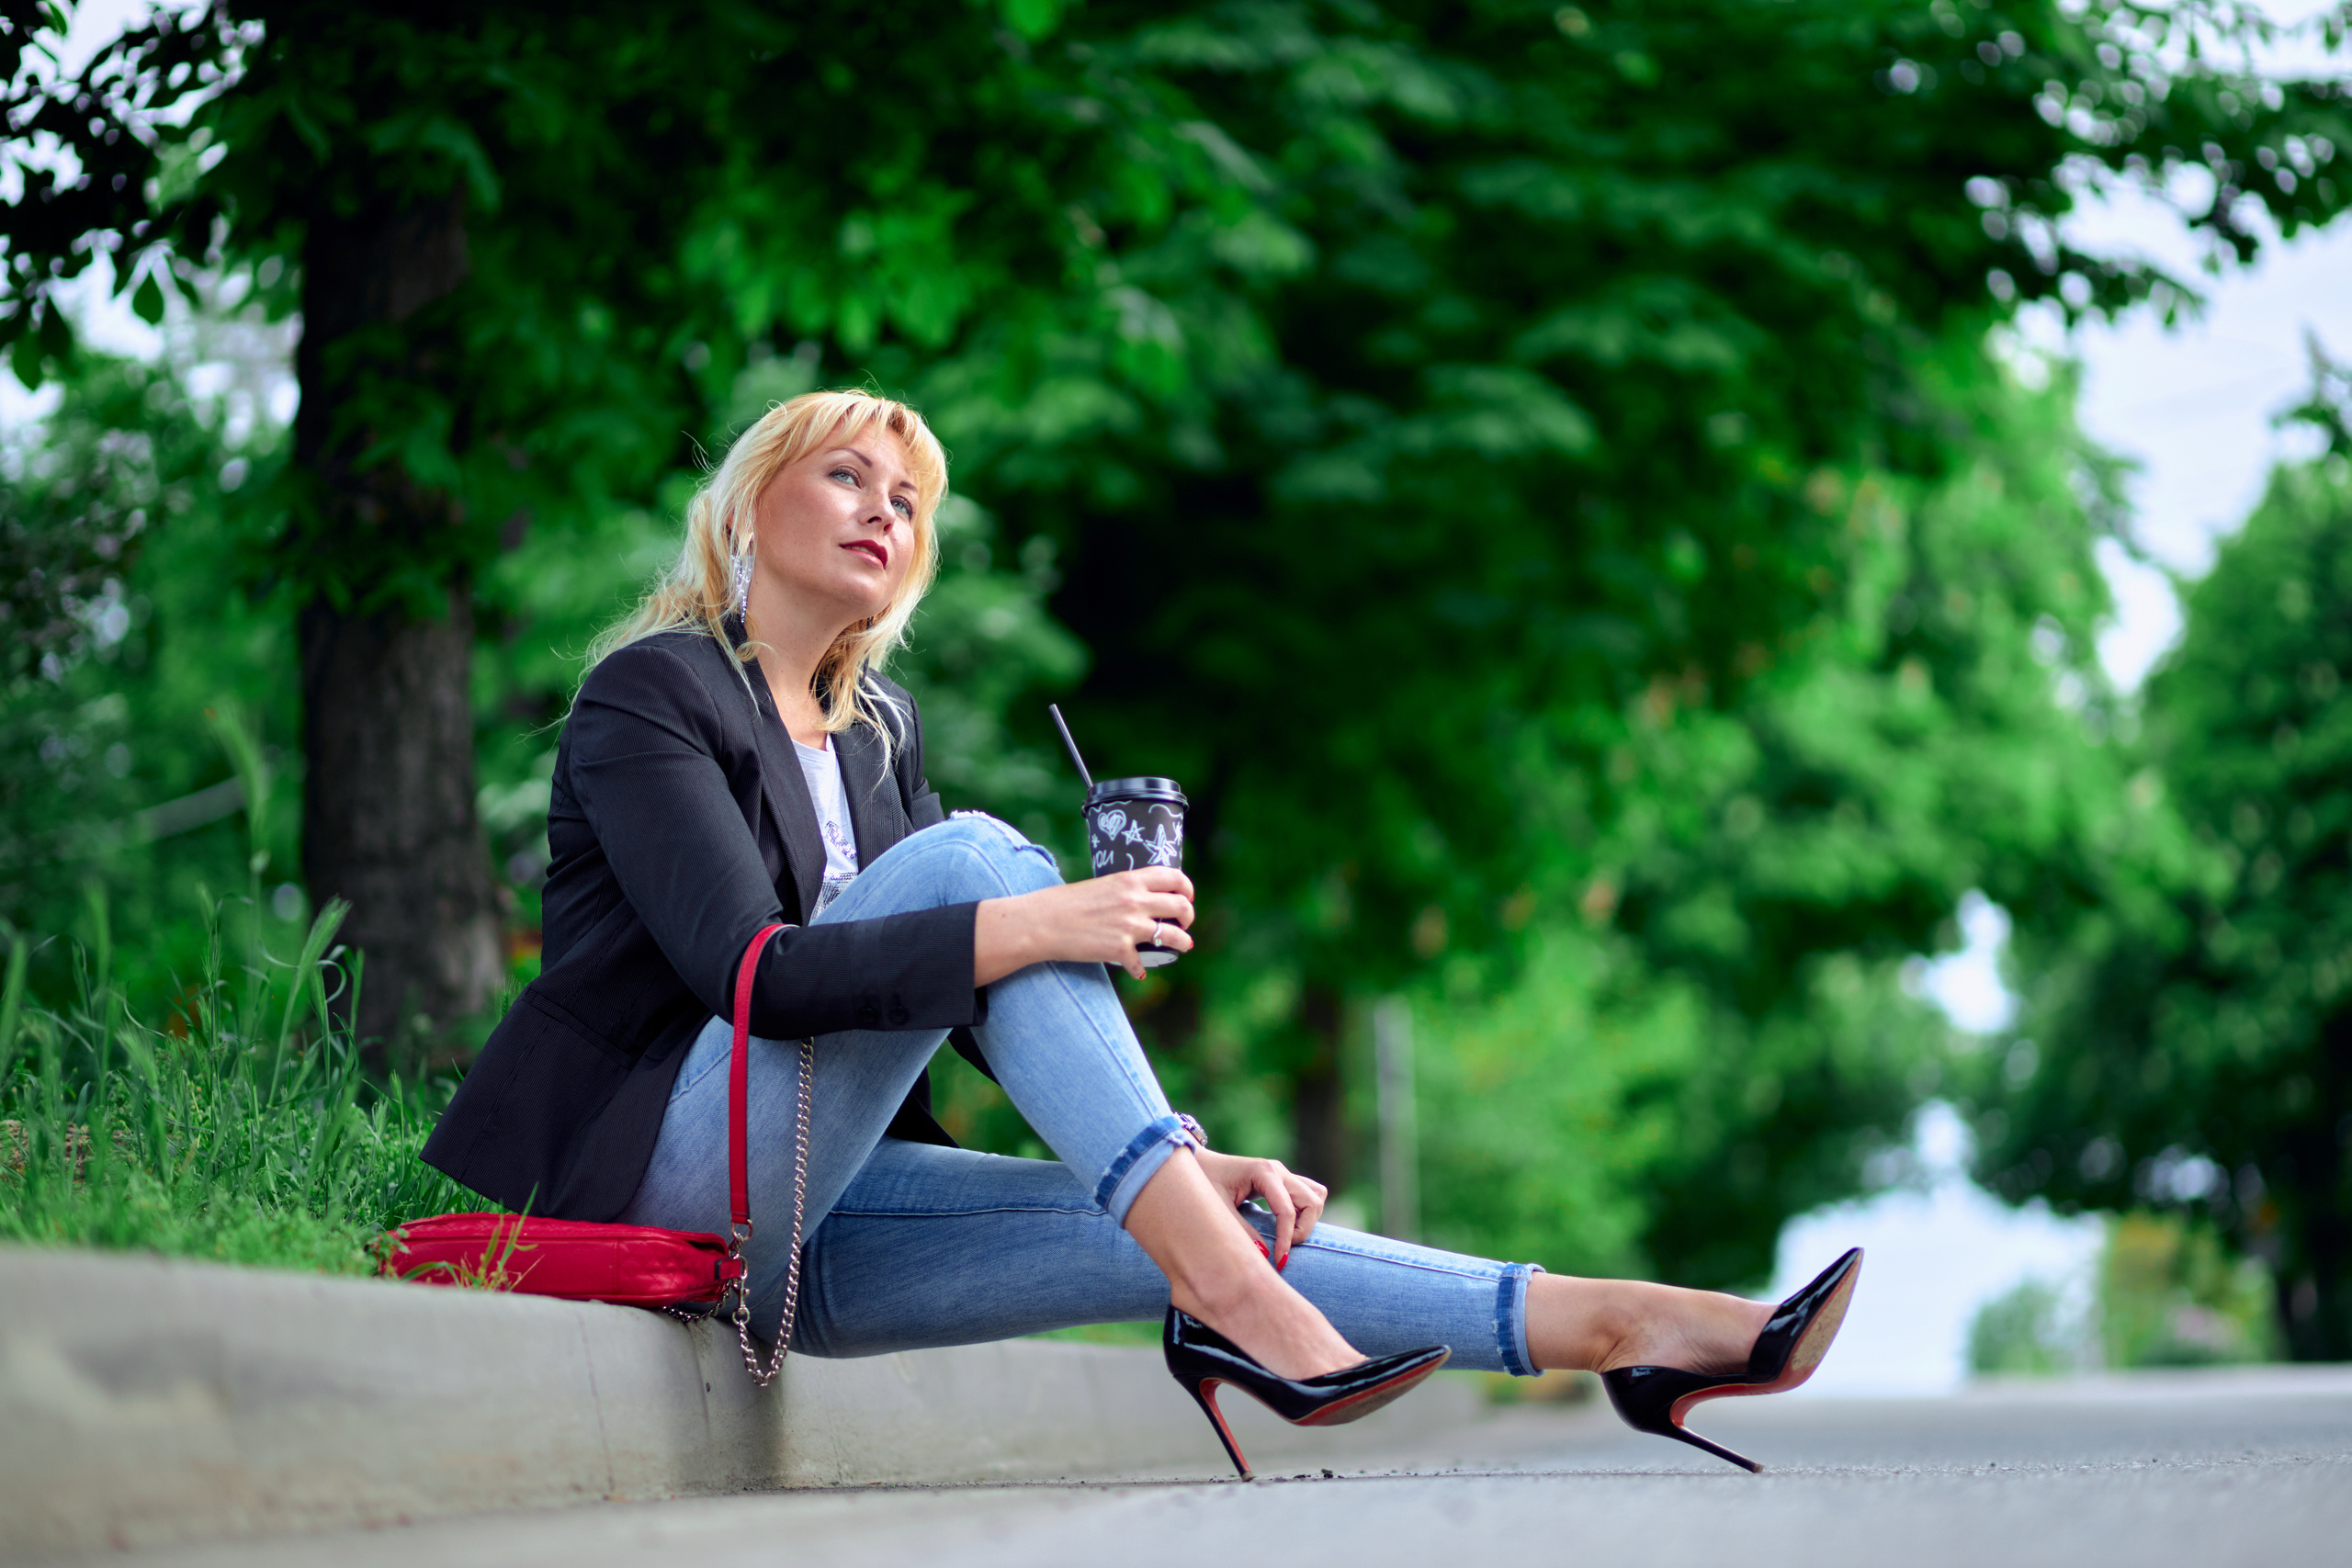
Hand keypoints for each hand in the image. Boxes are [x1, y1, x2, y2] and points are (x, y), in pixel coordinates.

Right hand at [974, 867, 1195, 982]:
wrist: (1043, 922)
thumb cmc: (1065, 903)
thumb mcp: (1100, 886)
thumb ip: (1123, 891)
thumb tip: (1138, 900)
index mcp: (1130, 880)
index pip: (1173, 877)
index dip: (1186, 887)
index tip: (1187, 896)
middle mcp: (1135, 901)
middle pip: (1181, 906)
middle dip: (1189, 916)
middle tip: (1185, 923)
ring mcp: (1131, 926)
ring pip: (1175, 935)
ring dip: (1183, 942)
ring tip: (1184, 946)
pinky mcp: (1121, 949)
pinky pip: (1142, 963)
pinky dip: (1140, 970)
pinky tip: (1138, 971)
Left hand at [1195, 1148, 1326, 1267]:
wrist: (1199, 1164)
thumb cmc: (1204, 1183)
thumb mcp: (1217, 1208)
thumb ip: (1241, 1230)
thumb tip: (1265, 1256)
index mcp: (1263, 1172)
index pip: (1286, 1210)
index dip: (1286, 1239)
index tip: (1280, 1261)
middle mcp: (1278, 1170)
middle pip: (1312, 1201)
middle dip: (1303, 1230)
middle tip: (1283, 1248)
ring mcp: (1283, 1174)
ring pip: (1316, 1195)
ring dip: (1308, 1219)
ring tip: (1287, 1236)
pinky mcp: (1283, 1181)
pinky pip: (1309, 1194)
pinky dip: (1306, 1212)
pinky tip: (1288, 1227)